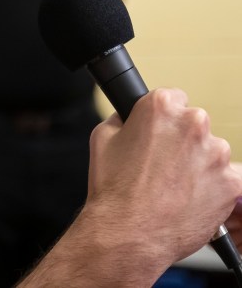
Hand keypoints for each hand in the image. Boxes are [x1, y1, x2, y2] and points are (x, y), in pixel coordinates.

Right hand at [87, 88, 241, 268]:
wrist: (129, 232)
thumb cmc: (114, 188)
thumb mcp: (102, 137)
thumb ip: (122, 119)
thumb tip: (128, 118)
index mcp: (161, 106)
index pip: (174, 98)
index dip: (164, 118)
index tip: (160, 133)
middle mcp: (192, 123)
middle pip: (194, 123)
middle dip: (182, 140)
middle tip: (163, 164)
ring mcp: (215, 153)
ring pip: (212, 151)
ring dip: (199, 163)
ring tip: (175, 185)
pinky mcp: (231, 182)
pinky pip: (227, 179)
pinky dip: (213, 187)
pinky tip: (190, 198)